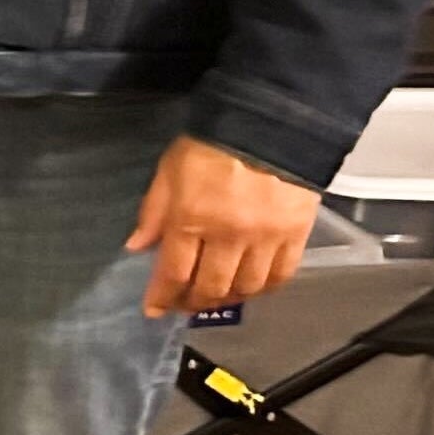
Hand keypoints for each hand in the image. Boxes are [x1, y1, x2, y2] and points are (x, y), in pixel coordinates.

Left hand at [127, 136, 321, 317]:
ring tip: (215, 297)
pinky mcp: (296, 234)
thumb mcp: (169, 171)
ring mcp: (266, 238)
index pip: (174, 272)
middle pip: (211, 287)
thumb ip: (153, 212)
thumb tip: (137, 248)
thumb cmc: (210, 145)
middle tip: (184, 304)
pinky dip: (264, 289)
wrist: (269, 125)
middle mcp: (229, 235)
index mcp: (191, 218)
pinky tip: (251, 288)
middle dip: (193, 302)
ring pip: (246, 287)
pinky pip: (281, 275)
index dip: (162, 297)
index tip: (154, 310)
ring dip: (228, 299)